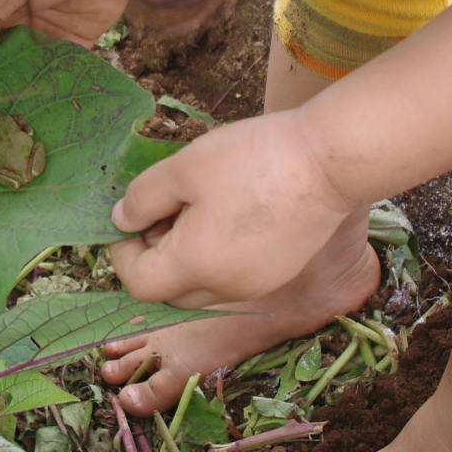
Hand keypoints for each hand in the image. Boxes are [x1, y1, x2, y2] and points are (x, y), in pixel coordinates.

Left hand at [109, 107, 353, 306]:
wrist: (330, 161)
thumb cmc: (252, 160)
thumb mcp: (183, 169)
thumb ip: (142, 199)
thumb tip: (121, 221)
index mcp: (196, 267)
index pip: (139, 284)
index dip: (123, 253)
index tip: (129, 218)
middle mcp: (226, 289)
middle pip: (169, 291)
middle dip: (154, 255)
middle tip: (164, 207)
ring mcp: (257, 284)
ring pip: (202, 285)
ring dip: (186, 256)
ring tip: (199, 204)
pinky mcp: (280, 271)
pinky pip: (232, 276)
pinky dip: (217, 254)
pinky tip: (230, 211)